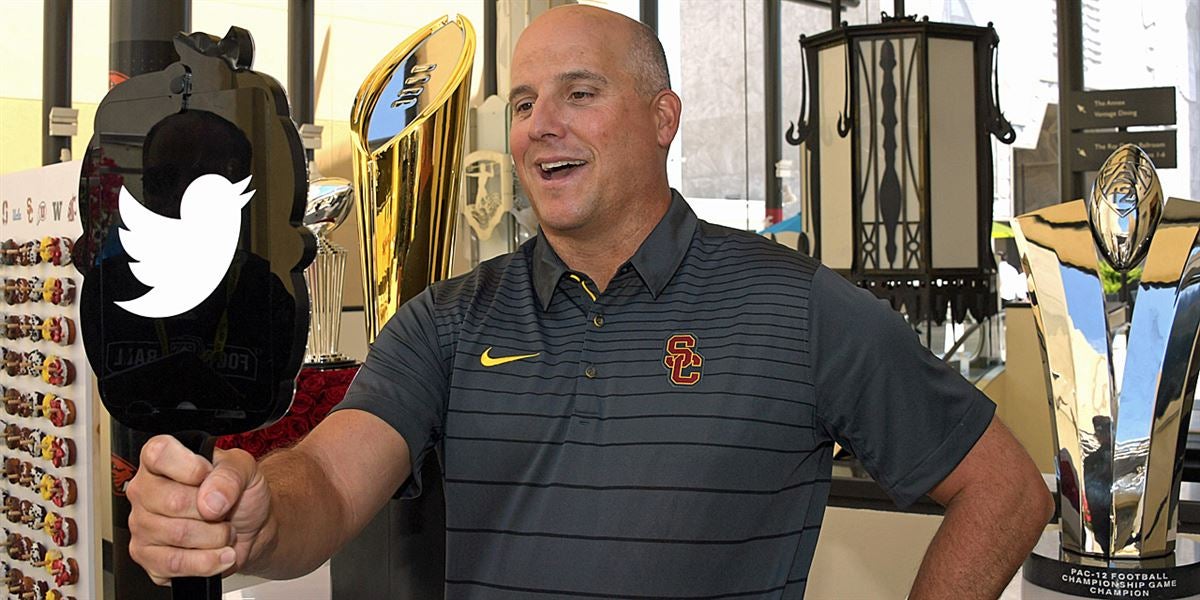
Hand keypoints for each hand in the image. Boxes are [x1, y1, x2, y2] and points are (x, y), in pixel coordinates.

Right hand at [127, 435, 270, 584]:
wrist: (250, 528)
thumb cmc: (240, 494)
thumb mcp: (245, 470)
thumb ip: (230, 474)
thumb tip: (209, 501)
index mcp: (161, 461)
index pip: (157, 454)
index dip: (189, 467)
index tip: (207, 475)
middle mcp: (144, 491)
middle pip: (173, 501)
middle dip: (212, 511)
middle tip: (224, 511)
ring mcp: (142, 525)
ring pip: (178, 535)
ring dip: (215, 537)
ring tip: (224, 532)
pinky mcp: (147, 557)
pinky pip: (175, 563)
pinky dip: (207, 562)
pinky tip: (221, 555)